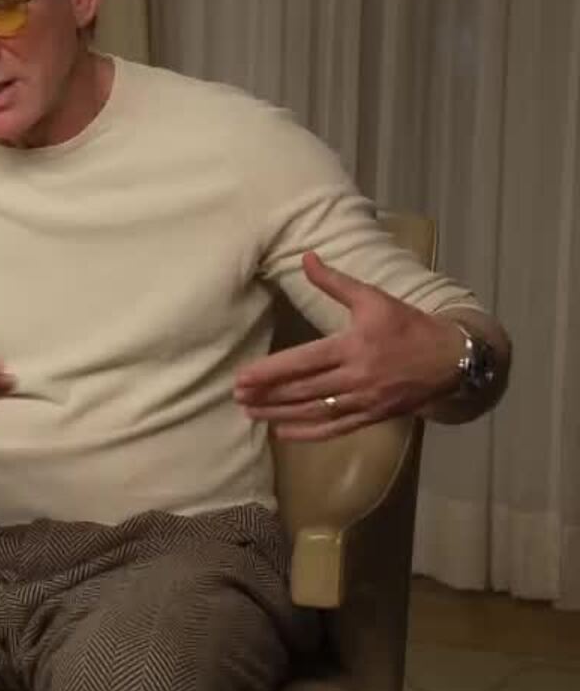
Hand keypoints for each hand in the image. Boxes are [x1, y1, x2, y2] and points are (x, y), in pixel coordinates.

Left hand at [233, 252, 461, 440]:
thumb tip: (306, 257)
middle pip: (303, 390)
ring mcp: (365, 401)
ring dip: (280, 414)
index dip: (270, 371)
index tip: (242, 377)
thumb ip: (335, 282)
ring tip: (251, 414)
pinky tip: (283, 433)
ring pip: (315, 412)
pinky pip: (336, 429)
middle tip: (237, 396)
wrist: (453, 359)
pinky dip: (308, 433)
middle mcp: (356, 377)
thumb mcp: (373, 298)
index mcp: (353, 346)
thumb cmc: (409, 326)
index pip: (303, 361)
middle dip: (268, 395)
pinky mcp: (373, 417)